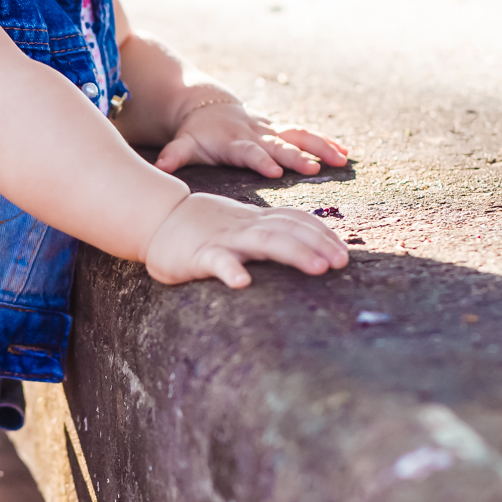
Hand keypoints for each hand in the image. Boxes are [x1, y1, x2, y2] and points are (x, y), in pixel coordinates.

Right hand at [144, 191, 347, 289]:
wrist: (157, 219)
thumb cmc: (202, 228)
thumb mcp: (240, 226)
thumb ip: (267, 233)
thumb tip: (303, 247)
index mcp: (256, 221)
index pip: (296, 221)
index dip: (322, 234)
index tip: (343, 253)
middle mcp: (246, 227)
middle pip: (288, 231)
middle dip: (318, 244)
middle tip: (342, 263)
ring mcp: (224, 239)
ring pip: (263, 242)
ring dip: (293, 253)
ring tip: (317, 268)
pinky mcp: (199, 255)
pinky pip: (217, 261)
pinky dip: (230, 269)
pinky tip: (242, 282)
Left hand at [155, 101, 347, 178]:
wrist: (205, 106)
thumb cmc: (195, 134)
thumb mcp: (183, 144)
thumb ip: (174, 157)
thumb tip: (158, 168)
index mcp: (234, 142)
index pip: (249, 152)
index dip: (261, 160)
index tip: (275, 170)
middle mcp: (256, 134)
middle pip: (279, 145)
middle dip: (297, 156)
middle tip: (314, 168)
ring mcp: (270, 130)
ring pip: (299, 136)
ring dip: (320, 147)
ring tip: (342, 160)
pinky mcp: (279, 129)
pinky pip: (306, 135)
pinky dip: (325, 142)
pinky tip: (346, 153)